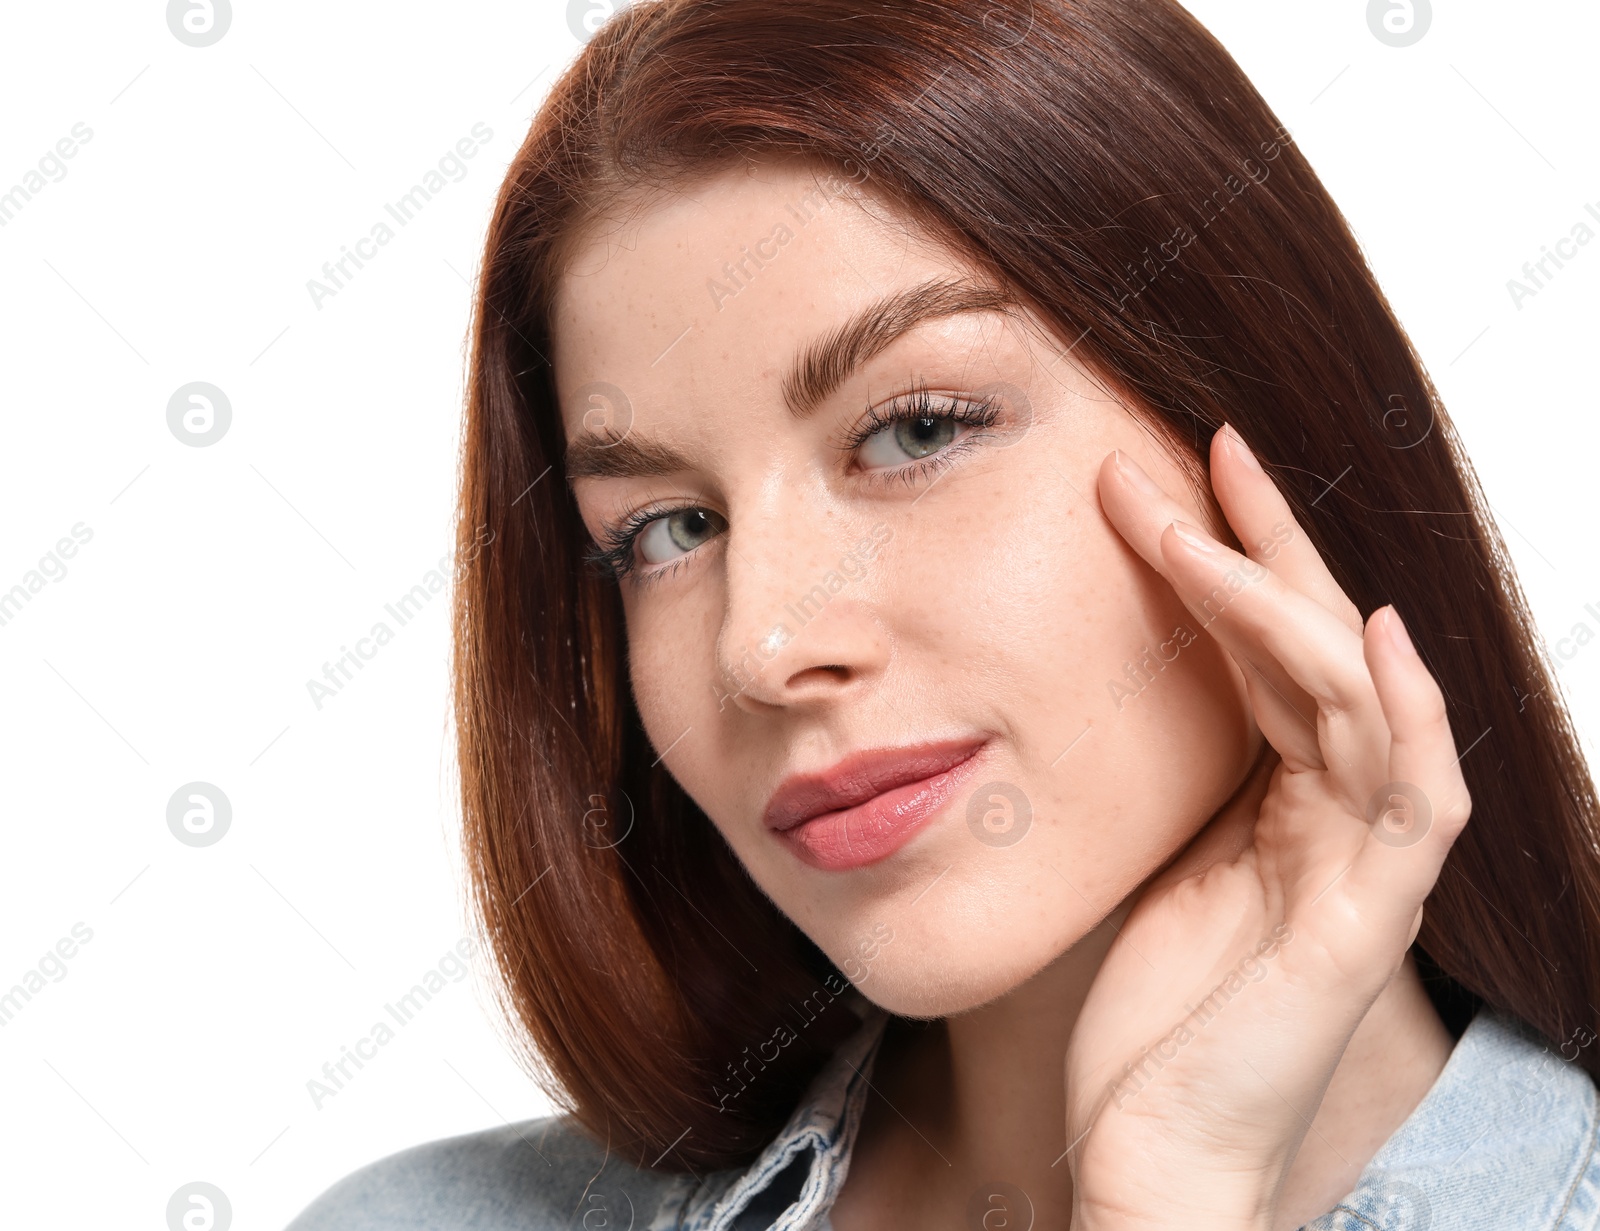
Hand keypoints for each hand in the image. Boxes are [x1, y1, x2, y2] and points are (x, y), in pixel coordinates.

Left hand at [1061, 424, 1472, 1228]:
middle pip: (1315, 647)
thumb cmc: (1147, 1022)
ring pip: (1352, 694)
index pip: (1264, 651)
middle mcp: (1333, 818)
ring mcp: (1358, 867)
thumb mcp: (1146, 866)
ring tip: (1214, 513)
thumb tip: (1105, 690)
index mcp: (1278, 802)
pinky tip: (1371, 633)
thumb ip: (1167, 784)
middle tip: (1203, 444)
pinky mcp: (1361, 923)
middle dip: (1262, 541)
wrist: (1154, 1154)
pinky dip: (1400, 711)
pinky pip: (1409, 798)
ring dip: (1284, 597)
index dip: (1224, 561)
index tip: (1158, 483)